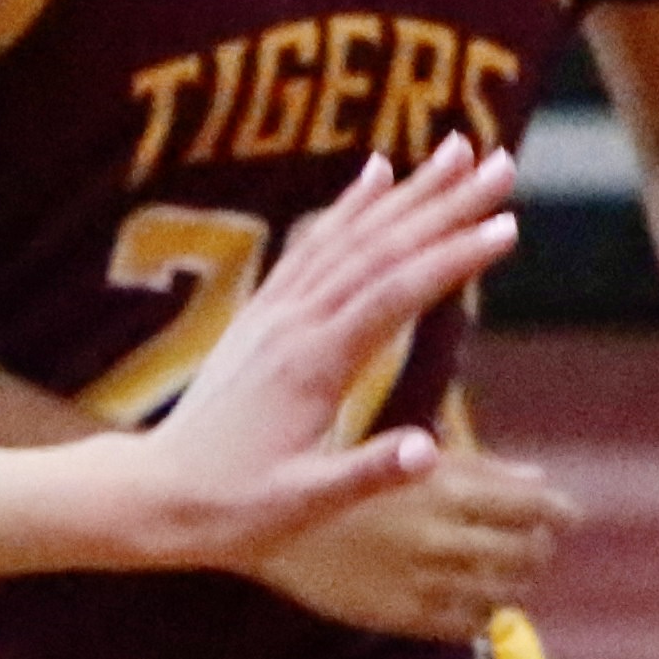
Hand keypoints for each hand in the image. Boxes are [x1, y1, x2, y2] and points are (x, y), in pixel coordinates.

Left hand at [108, 144, 518, 567]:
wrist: (151, 497)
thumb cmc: (233, 507)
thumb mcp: (304, 504)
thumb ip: (368, 473)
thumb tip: (430, 451)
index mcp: (313, 365)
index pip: (394, 297)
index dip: (452, 261)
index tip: (507, 228)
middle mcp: (294, 324)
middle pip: (379, 248)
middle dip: (445, 203)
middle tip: (502, 162)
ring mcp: (277, 313)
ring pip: (350, 236)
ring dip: (409, 191)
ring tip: (457, 151)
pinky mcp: (265, 314)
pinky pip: (314, 247)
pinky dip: (350, 206)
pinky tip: (376, 175)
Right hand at [249, 445, 577, 640]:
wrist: (258, 523)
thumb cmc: (340, 476)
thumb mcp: (407, 457)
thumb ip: (479, 469)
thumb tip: (542, 483)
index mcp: (447, 490)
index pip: (539, 510)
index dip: (562, 514)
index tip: (567, 517)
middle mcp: (439, 537)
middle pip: (529, 554)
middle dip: (539, 547)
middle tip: (534, 545)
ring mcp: (420, 580)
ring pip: (505, 594)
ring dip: (515, 584)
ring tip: (506, 574)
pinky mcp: (398, 616)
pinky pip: (468, 626)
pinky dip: (483, 615)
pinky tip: (473, 601)